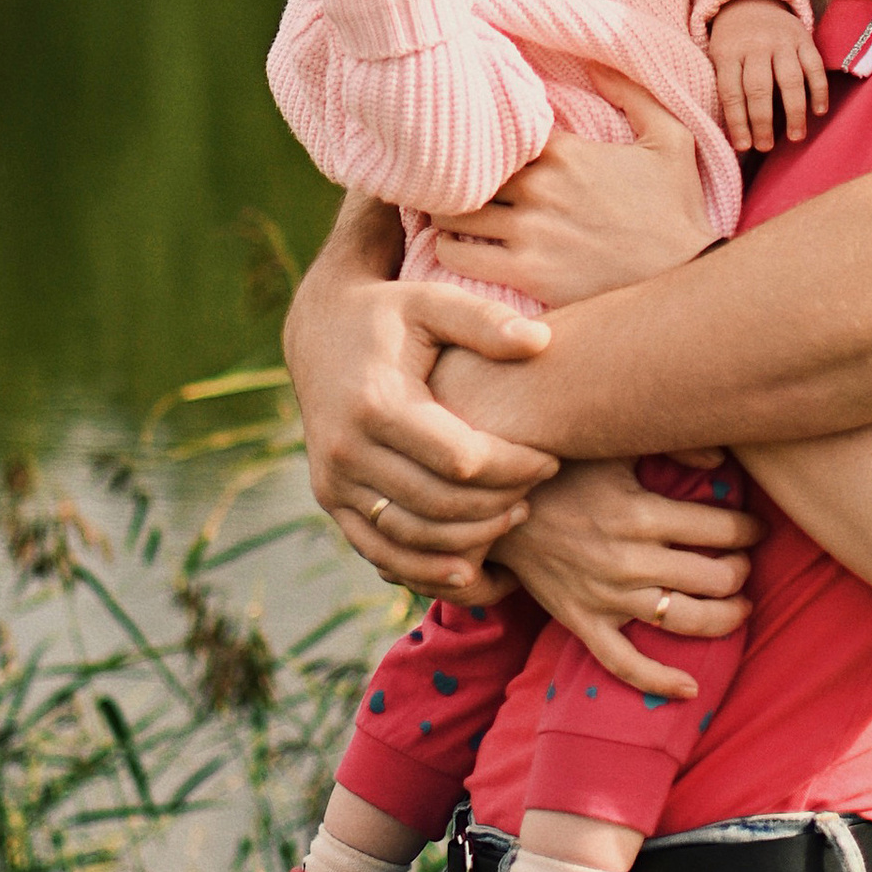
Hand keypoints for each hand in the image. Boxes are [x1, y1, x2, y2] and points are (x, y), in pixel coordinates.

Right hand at [282, 212, 558, 589]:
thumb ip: (485, 320)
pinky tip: (472, 568)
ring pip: (412, 538)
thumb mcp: (432, 302)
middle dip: (499, 505)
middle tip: (538, 489)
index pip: (461, 460)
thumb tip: (542, 340)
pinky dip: (426, 570)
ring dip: (470, 541)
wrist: (320, 332)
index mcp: (375, 403)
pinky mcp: (330, 500)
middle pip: (439, 505)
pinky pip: (380, 553)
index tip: (551, 458)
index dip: (514, 468)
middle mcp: (345, 450)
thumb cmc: (391, 314)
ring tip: (515, 515)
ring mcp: (332, 481)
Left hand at [432, 73, 716, 303]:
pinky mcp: (526, 273)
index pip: (497, 130)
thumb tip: (596, 60)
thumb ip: (633, 94)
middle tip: (452, 181)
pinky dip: (450, 250)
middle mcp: (541, 187)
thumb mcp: (671, 139)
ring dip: (446, 212)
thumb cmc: (678, 210)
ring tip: (450, 214)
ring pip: (452, 213)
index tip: (477, 146)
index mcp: (567, 151)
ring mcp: (530, 231)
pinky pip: (457, 256)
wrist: (687, 277)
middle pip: (467, 170)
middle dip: (457, 175)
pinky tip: (462, 249)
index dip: (483, 138)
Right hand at [496, 460, 758, 699]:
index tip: (755, 529)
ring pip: (684, 621)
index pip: (721, 530)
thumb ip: (673, 446)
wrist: (493, 507)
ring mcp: (606, 598)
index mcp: (641, 514)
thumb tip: (723, 461)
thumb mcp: (614, 446)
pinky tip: (691, 689)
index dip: (749, 531)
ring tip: (740, 606)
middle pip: (713, 578)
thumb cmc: (561, 471)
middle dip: (740, 571)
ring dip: (725, 618)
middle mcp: (629, 562)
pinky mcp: (582, 622)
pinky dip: (659, 681)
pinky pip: (624, 664)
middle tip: (743, 563)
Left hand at [706, 0, 829, 152]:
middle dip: (762, 122)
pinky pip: (814, 66)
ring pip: (789, 80)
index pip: (731, 92)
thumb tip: (734, 133)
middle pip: (759, 89)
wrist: (748, 0)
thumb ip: (725, 86)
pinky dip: (819, 90)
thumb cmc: (731, 41)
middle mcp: (755, 45)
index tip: (743, 146)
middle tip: (766, 146)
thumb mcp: (717, 57)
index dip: (737, 122)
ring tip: (795, 137)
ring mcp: (781, 41)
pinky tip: (818, 112)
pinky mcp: (803, 37)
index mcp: (728, 52)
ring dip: (794, 112)